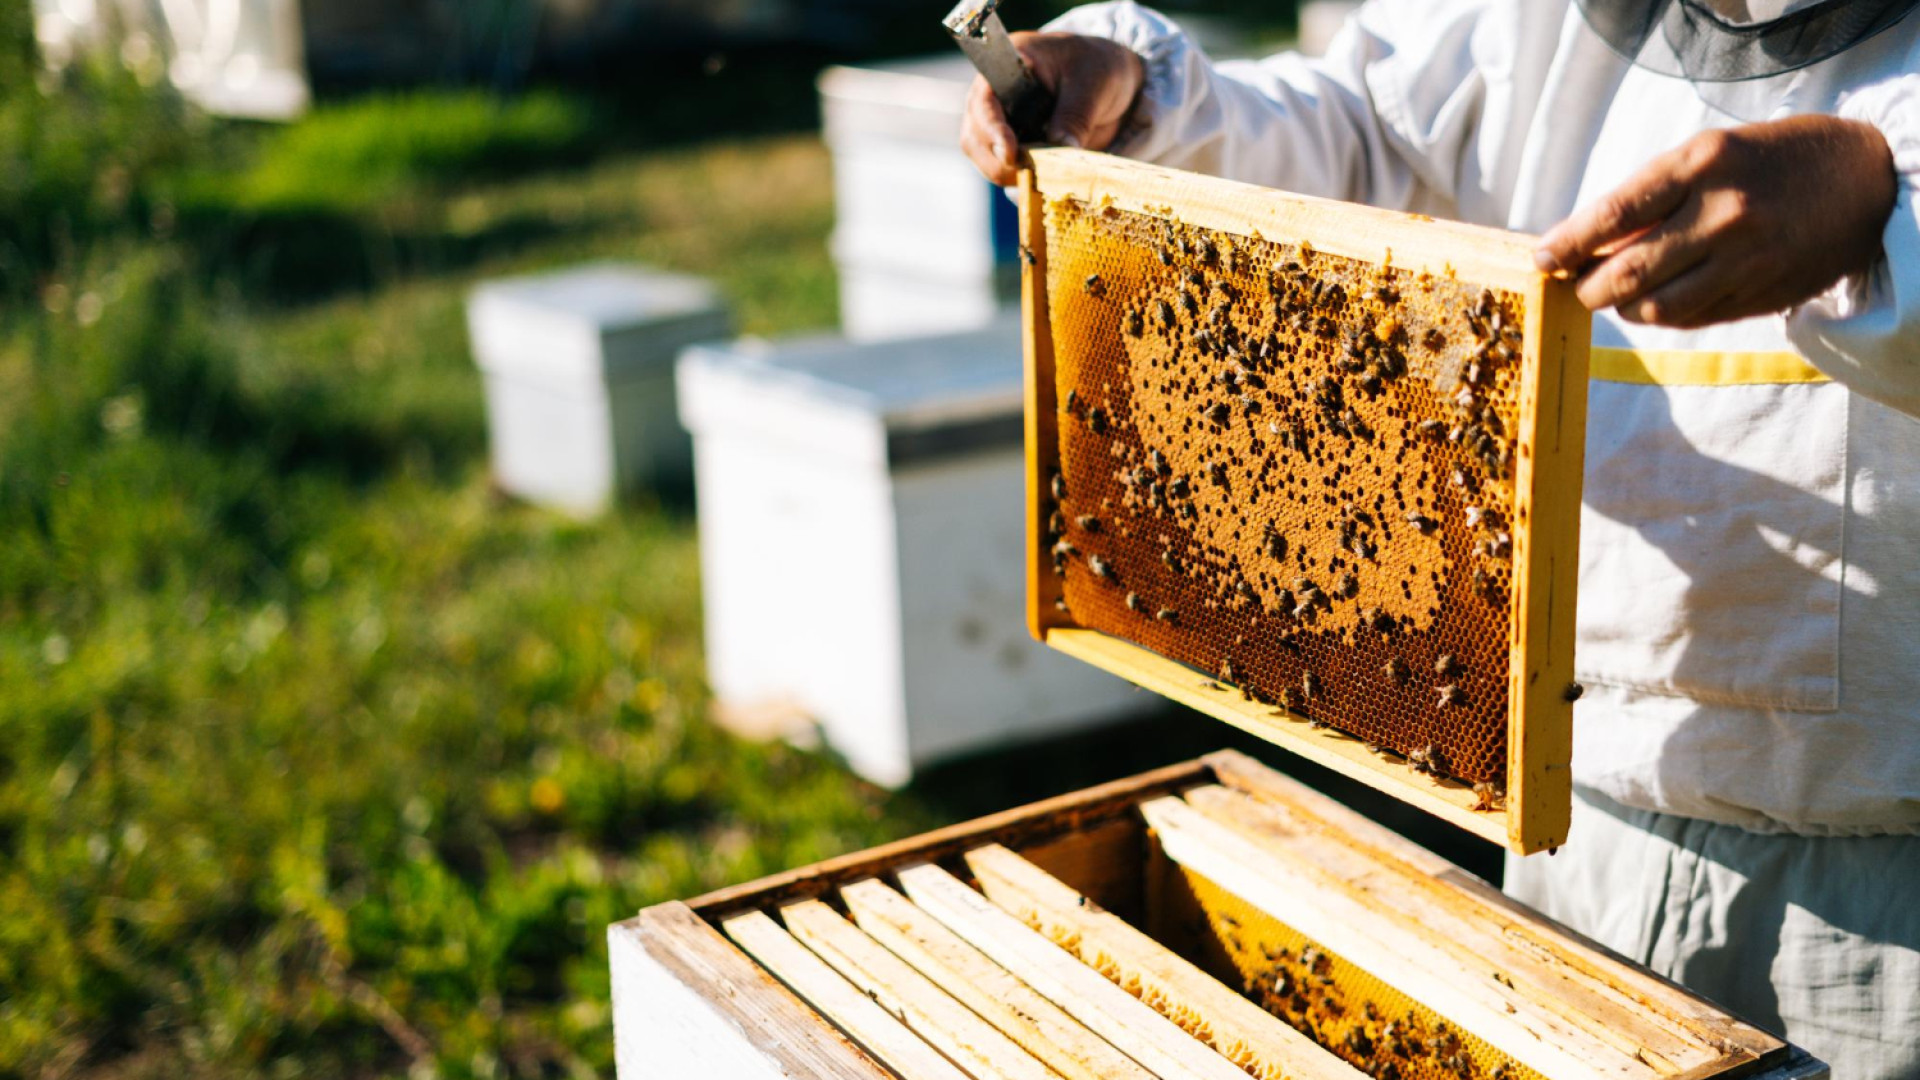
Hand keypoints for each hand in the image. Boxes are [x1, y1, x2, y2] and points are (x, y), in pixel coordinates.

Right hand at [961, 31, 1145, 185]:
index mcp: (1009, 66)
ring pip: (986, 160)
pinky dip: (1022, 181)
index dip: (991, 128)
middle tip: (1035, 174)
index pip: (984, 101)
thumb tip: (1062, 147)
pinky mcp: (1012, 148)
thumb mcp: (1094, 83)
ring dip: (1011, 175)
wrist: (1109, 81)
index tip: (1010, 154)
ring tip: (1047, 176)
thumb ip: (1076, 114)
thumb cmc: (1098, 66)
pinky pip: (1005, 171)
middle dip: (1000, 161)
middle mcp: (993, 97)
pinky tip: (1046, 180)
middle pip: (975, 137)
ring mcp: (998, 124)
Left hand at [1534, 116, 1897, 328]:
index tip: (1543, 259)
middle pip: (1627, 274)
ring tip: (1617, 295)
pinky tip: (1660, 300)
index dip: (1568, 244)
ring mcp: (1746, 259)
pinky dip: (1664, 315)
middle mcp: (1723, 214)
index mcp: (1702, 164)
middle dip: (1589, 288)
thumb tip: (1587, 243)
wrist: (1865, 180)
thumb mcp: (1711, 153)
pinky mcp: (1762, 294)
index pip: (1614, 214)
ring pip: (1657, 309)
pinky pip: (1693, 319)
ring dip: (1624, 309)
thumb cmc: (1770, 160)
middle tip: (1578, 285)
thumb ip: (1653, 196)